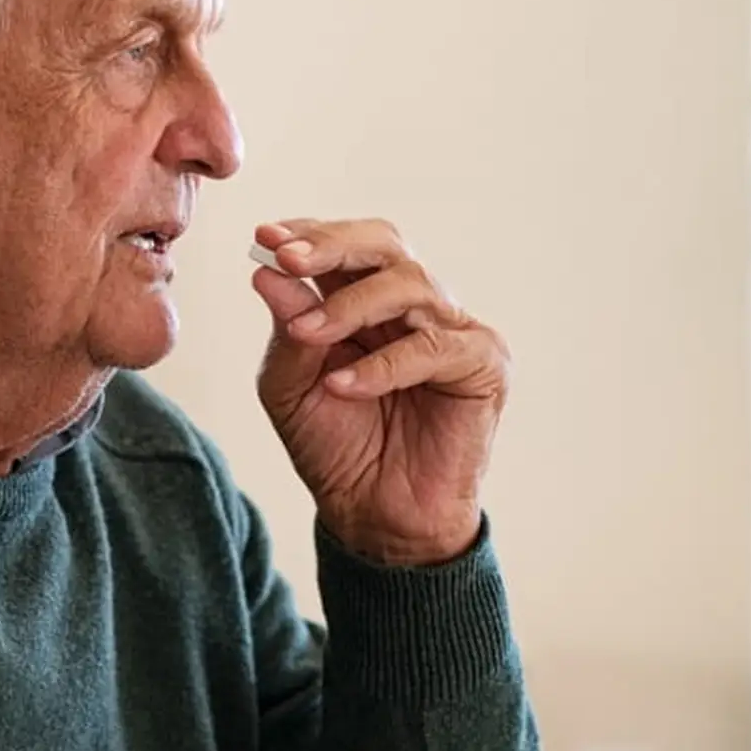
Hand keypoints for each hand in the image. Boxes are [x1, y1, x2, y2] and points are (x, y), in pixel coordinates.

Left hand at [253, 219, 508, 563]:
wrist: (374, 515)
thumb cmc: (335, 448)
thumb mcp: (290, 389)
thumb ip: (286, 333)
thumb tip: (267, 274)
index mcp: (366, 301)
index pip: (347, 246)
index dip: (310, 235)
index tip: (266, 237)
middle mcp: (414, 306)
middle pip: (385, 245)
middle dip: (333, 246)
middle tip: (288, 257)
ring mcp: (454, 330)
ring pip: (411, 284)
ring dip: (350, 305)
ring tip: (308, 334)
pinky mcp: (484, 365)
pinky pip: (436, 346)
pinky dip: (384, 364)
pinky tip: (344, 385)